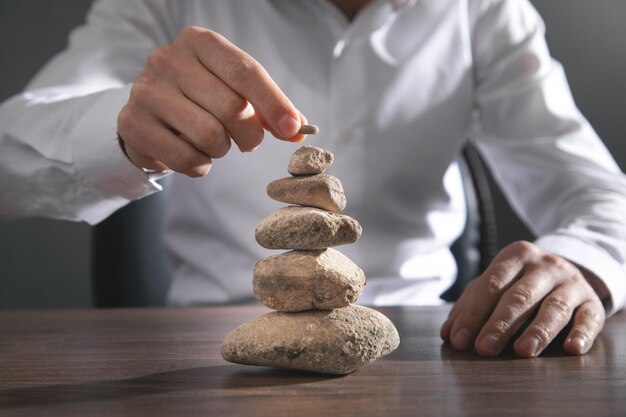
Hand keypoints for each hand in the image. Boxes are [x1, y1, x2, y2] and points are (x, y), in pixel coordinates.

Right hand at [117, 26, 306, 176]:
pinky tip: (196, 155)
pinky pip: (186, 157)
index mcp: (199, 42)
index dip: (274, 103)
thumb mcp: (234, 92)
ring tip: (216, 143)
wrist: (150, 116)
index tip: (293, 128)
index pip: (245, 71)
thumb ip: (267, 108)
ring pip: (209, 134)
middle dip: (250, 134)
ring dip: (222, 149)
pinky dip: (201, 165)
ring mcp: (146, 90)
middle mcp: (168, 59)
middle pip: (230, 107)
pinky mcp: (133, 123)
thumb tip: (299, 129)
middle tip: (249, 142)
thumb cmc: (200, 100)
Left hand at [440, 241, 605, 356]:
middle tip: (484, 349)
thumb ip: (470, 306)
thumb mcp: (494, 285)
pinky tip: (570, 348)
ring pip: (554, 306)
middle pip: (520, 296)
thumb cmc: (520, 282)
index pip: (490, 285)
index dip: (473, 314)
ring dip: (538, 330)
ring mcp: (571, 282)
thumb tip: (448, 334)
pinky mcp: (593, 301)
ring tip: (523, 351)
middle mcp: (545, 266)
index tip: (459, 340)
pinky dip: (581, 333)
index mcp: (515, 256)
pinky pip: (589, 318)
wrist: (565, 271)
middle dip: (500, 324)